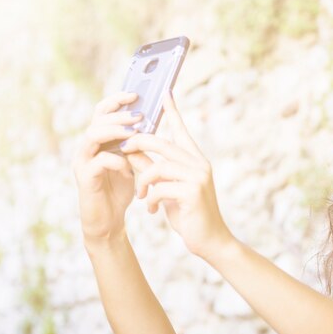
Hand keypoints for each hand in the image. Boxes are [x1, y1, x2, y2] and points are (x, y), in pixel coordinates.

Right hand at [71, 91, 143, 243]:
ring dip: (116, 132)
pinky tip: (129, 168)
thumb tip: (153, 123)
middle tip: (140, 116)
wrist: (109, 221)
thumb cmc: (121, 190)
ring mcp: (83, 161)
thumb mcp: (133, 163)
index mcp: (99, 141)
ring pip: (93, 135)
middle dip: (119, 114)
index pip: (103, 112)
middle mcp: (87, 147)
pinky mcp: (84, 178)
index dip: (117, 101)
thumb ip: (138, 145)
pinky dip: (116, 161)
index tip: (136, 94)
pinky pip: (98, 161)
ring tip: (135, 134)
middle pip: (97, 119)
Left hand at [120, 91, 234, 258]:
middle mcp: (199, 164)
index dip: (173, 111)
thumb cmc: (189, 214)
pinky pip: (160, 187)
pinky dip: (150, 199)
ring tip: (141, 196)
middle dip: (138, 144)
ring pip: (158, 167)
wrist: (210, 241)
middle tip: (122, 149)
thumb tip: (132, 151)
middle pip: (162, 143)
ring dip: (143, 181)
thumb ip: (153, 169)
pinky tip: (151, 210)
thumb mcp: (168, 189)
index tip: (164, 92)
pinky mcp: (192, 193)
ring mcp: (198, 178)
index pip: (181, 131)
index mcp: (196, 160)